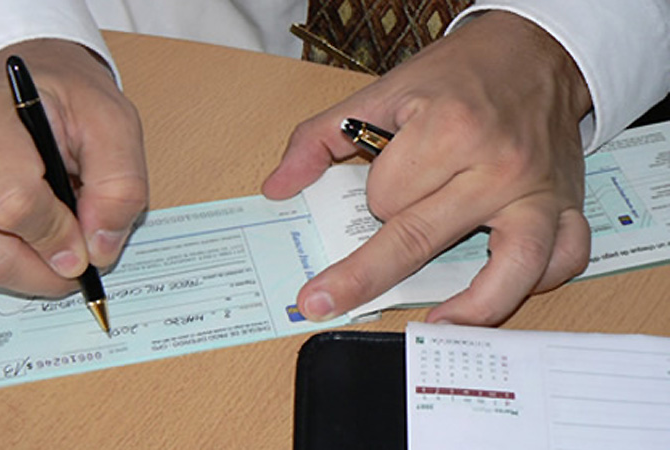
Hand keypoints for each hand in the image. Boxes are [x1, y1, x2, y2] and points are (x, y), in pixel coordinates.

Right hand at [0, 39, 146, 296]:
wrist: (32, 77)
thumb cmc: (71, 98)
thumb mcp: (116, 124)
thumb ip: (120, 186)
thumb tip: (99, 250)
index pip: (13, 205)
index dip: (59, 236)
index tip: (91, 244)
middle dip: (46, 268)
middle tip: (84, 261)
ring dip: (35, 268)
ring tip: (67, 240)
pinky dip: (19, 259)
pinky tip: (43, 232)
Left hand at [263, 11, 592, 324]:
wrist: (534, 51)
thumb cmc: (458, 74)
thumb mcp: (381, 92)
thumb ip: (319, 138)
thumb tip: (278, 187)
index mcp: (448, 128)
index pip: (386, 197)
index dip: (374, 197)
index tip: (386, 182)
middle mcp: (496, 165)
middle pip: (422, 238)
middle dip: (365, 274)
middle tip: (324, 301)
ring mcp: (536, 191)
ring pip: (512, 268)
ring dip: (473, 308)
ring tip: (436, 329)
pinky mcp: (565, 204)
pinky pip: (563, 259)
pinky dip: (538, 285)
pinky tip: (502, 295)